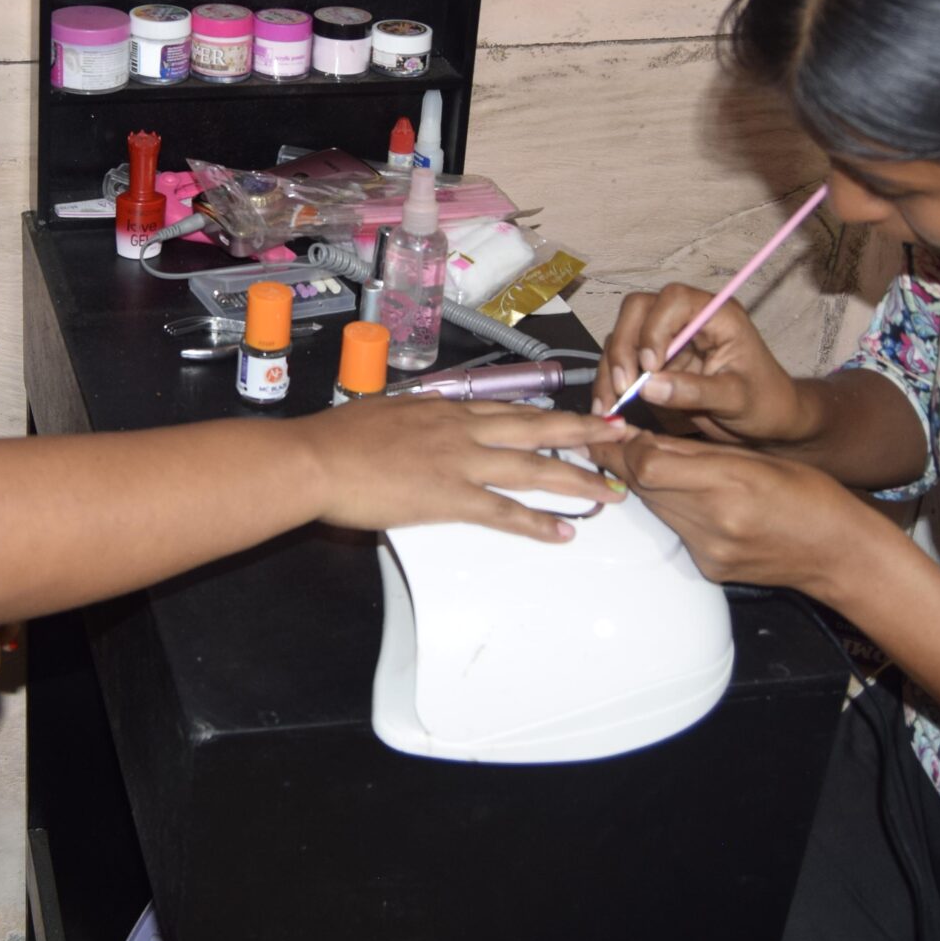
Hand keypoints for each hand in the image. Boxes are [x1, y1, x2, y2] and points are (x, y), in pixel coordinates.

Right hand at [298, 399, 635, 540]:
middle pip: (538, 428)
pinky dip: (537, 523)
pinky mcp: (450, 498)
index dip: (550, 413)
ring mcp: (461, 463)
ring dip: (578, 480)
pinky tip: (563, 532)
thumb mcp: (388, 411)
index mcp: (448, 409)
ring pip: (533, 469)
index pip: (512, 408)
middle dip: (585, 432)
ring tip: (612, 493)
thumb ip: (420, 415)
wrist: (316, 459)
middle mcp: (463, 430)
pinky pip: (504, 512)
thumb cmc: (340, 438)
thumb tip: (434, 415)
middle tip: (623, 434)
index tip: (580, 414)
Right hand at [594, 284, 813, 446]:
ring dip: (611, 368)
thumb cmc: (765, 403)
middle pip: (637, 310)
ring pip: (622, 335)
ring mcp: (666, 338)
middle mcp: (686, 319)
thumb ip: (696, 391)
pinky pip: (620, 362)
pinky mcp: (653, 361)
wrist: (768, 422)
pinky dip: (610, 382)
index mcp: (715, 315)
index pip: (672, 300)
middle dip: (623, 347)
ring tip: (609, 406)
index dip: (654, 328)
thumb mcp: (737, 399)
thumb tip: (648, 386)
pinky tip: (607, 408)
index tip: (652, 367)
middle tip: (624, 386)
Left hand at [621, 434, 885, 596]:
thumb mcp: (757, 457)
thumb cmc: (810, 495)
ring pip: (655, 508)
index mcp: (730, 482)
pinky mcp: (710, 568)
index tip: (613, 430)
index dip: (622, 445)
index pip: (648, 463)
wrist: (840, 553)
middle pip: (643, 486)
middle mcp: (714, 520)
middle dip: (626, 460)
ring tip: (650, 463)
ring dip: (646, 485)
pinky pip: (675, 531)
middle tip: (619, 441)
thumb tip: (644, 439)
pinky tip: (687, 499)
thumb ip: (697, 450)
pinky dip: (672, 511)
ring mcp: (709, 550)